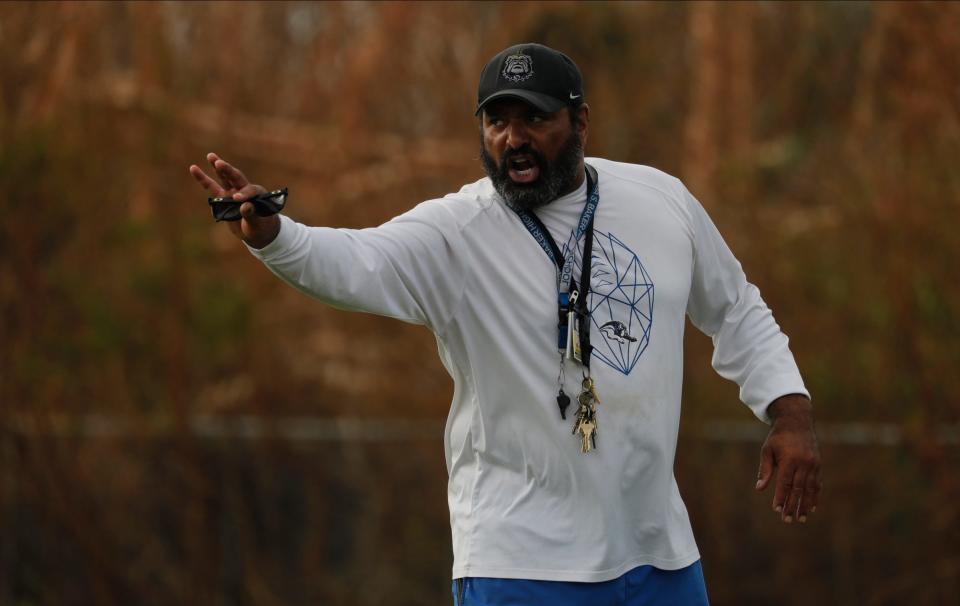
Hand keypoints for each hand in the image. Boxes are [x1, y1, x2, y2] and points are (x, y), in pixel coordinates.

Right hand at [189, 152, 280, 248]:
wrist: (255, 232)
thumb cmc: (261, 227)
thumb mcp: (257, 224)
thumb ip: (251, 214)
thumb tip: (244, 206)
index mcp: (256, 194)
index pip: (249, 191)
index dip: (244, 194)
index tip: (237, 199)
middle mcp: (243, 190)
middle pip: (235, 177)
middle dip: (227, 170)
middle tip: (218, 162)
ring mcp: (232, 193)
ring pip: (223, 179)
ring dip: (217, 168)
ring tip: (210, 155)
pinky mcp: (223, 199)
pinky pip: (212, 188)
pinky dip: (203, 180)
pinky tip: (194, 169)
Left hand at [755, 394, 821, 523]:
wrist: (797, 422)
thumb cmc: (778, 437)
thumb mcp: (767, 450)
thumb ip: (765, 470)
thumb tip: (759, 488)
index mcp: (789, 460)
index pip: (784, 483)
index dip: (781, 497)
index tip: (777, 509)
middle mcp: (804, 463)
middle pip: (798, 489)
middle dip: (793, 506)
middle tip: (788, 520)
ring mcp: (813, 464)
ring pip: (810, 489)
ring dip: (805, 505)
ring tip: (801, 518)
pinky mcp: (818, 464)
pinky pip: (817, 483)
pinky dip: (815, 496)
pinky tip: (811, 507)